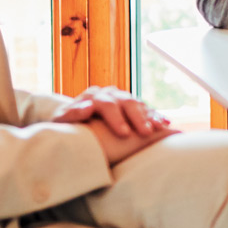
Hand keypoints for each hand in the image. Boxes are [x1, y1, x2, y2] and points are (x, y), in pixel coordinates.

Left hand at [53, 87, 175, 165]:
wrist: (74, 121)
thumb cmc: (66, 125)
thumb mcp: (61, 120)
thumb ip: (71, 114)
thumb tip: (86, 108)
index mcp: (93, 95)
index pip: (106, 104)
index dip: (116, 118)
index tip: (124, 134)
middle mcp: (110, 94)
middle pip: (126, 102)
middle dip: (137, 118)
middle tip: (145, 134)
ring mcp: (122, 99)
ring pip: (138, 104)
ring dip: (149, 117)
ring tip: (157, 130)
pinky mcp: (131, 107)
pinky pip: (147, 109)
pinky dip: (156, 116)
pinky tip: (166, 124)